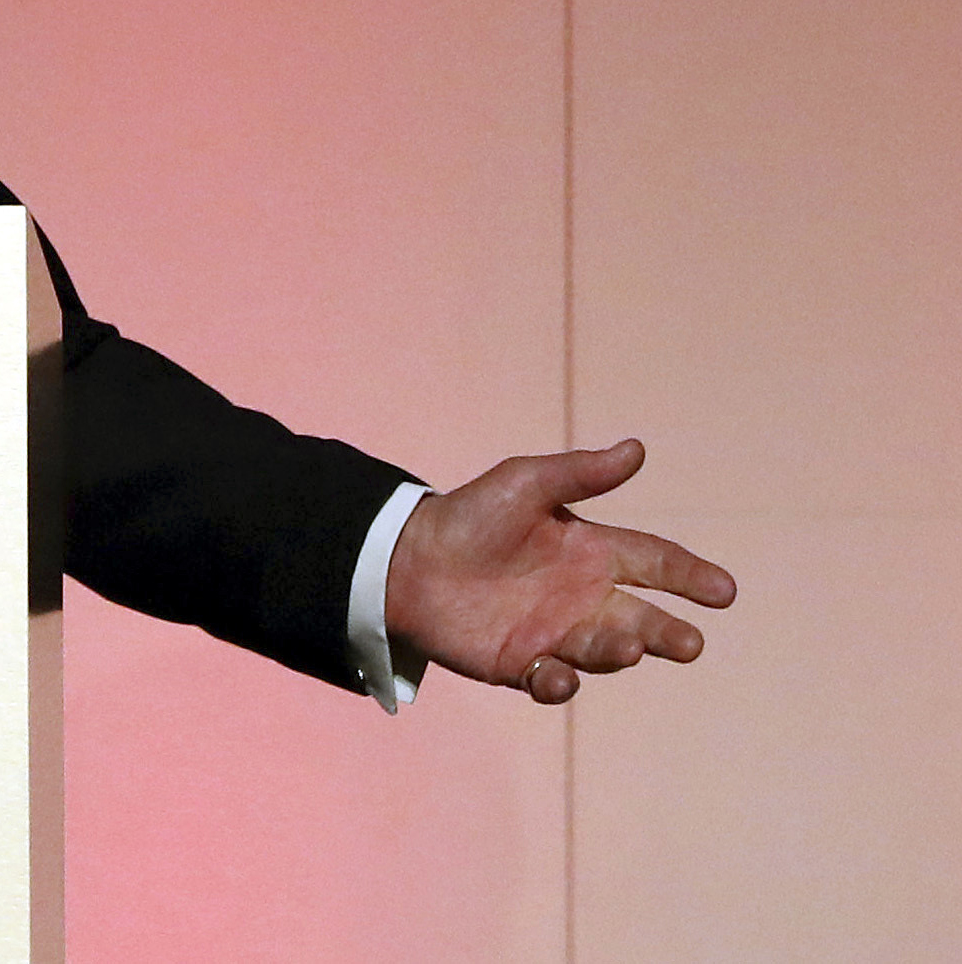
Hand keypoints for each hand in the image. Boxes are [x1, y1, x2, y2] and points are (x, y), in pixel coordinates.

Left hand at [386, 438, 735, 704]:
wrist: (406, 559)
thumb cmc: (469, 515)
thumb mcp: (525, 483)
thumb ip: (580, 473)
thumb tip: (637, 448)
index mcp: (592, 550)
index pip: (655, 561)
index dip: (690, 575)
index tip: (725, 592)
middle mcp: (583, 596)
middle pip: (643, 618)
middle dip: (670, 632)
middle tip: (690, 643)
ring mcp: (556, 633)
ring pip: (604, 650)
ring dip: (619, 651)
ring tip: (629, 643)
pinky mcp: (522, 663)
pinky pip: (552, 681)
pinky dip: (559, 684)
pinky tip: (555, 674)